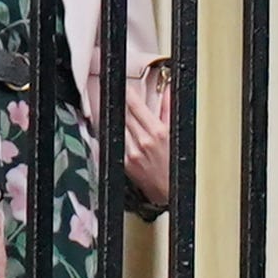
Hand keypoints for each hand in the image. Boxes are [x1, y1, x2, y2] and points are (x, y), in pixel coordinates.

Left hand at [113, 54, 176, 212]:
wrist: (171, 192)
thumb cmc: (177, 164)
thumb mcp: (176, 134)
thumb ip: (168, 111)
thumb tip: (166, 93)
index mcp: (158, 132)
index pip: (135, 105)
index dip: (126, 93)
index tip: (121, 85)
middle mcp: (143, 141)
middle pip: (121, 113)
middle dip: (114, 100)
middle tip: (105, 89)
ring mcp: (131, 152)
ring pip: (113, 125)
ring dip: (108, 113)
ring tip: (100, 102)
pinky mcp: (124, 161)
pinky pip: (112, 141)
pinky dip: (108, 131)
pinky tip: (106, 124)